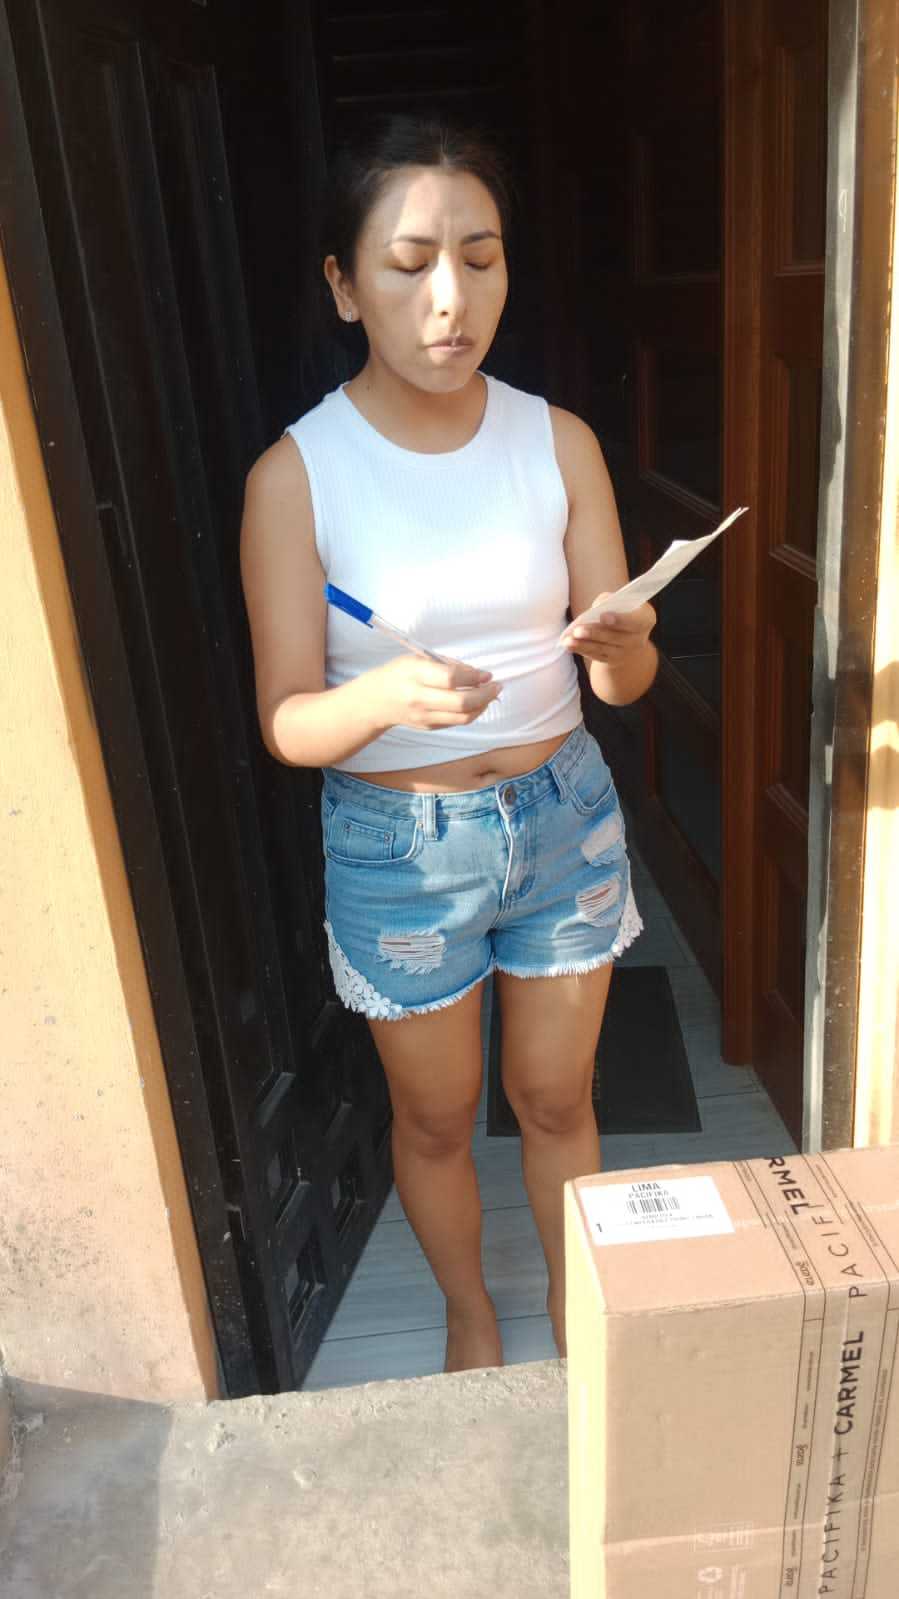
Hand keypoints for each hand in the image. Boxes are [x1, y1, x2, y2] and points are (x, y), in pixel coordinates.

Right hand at [366, 653, 501, 730]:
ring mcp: (424, 717)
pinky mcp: (429, 727)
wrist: (376, 701)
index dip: (474, 677)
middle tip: (496, 686)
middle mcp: (419, 698)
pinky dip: (472, 713)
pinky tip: (477, 703)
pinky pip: (457, 722)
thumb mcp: (417, 659)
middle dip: (485, 694)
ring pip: (463, 717)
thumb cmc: (398, 674)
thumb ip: (447, 665)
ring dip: (483, 706)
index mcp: (415, 675)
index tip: (487, 674)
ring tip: (491, 695)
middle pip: (461, 702)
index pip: (451, 678)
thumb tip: (477, 673)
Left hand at [560, 595, 656, 666]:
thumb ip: (608, 600)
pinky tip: (568, 645)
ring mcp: (625, 653)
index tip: (603, 616)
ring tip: (568, 639)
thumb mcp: (622, 600)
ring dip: (584, 644)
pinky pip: (595, 655)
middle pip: (615, 637)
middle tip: (578, 630)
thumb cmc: (623, 609)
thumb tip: (595, 608)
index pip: (635, 621)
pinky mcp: (612, 661)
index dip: (619, 619)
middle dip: (594, 633)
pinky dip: (581, 649)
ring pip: (602, 648)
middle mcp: (638, 639)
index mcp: (645, 619)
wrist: (627, 633)